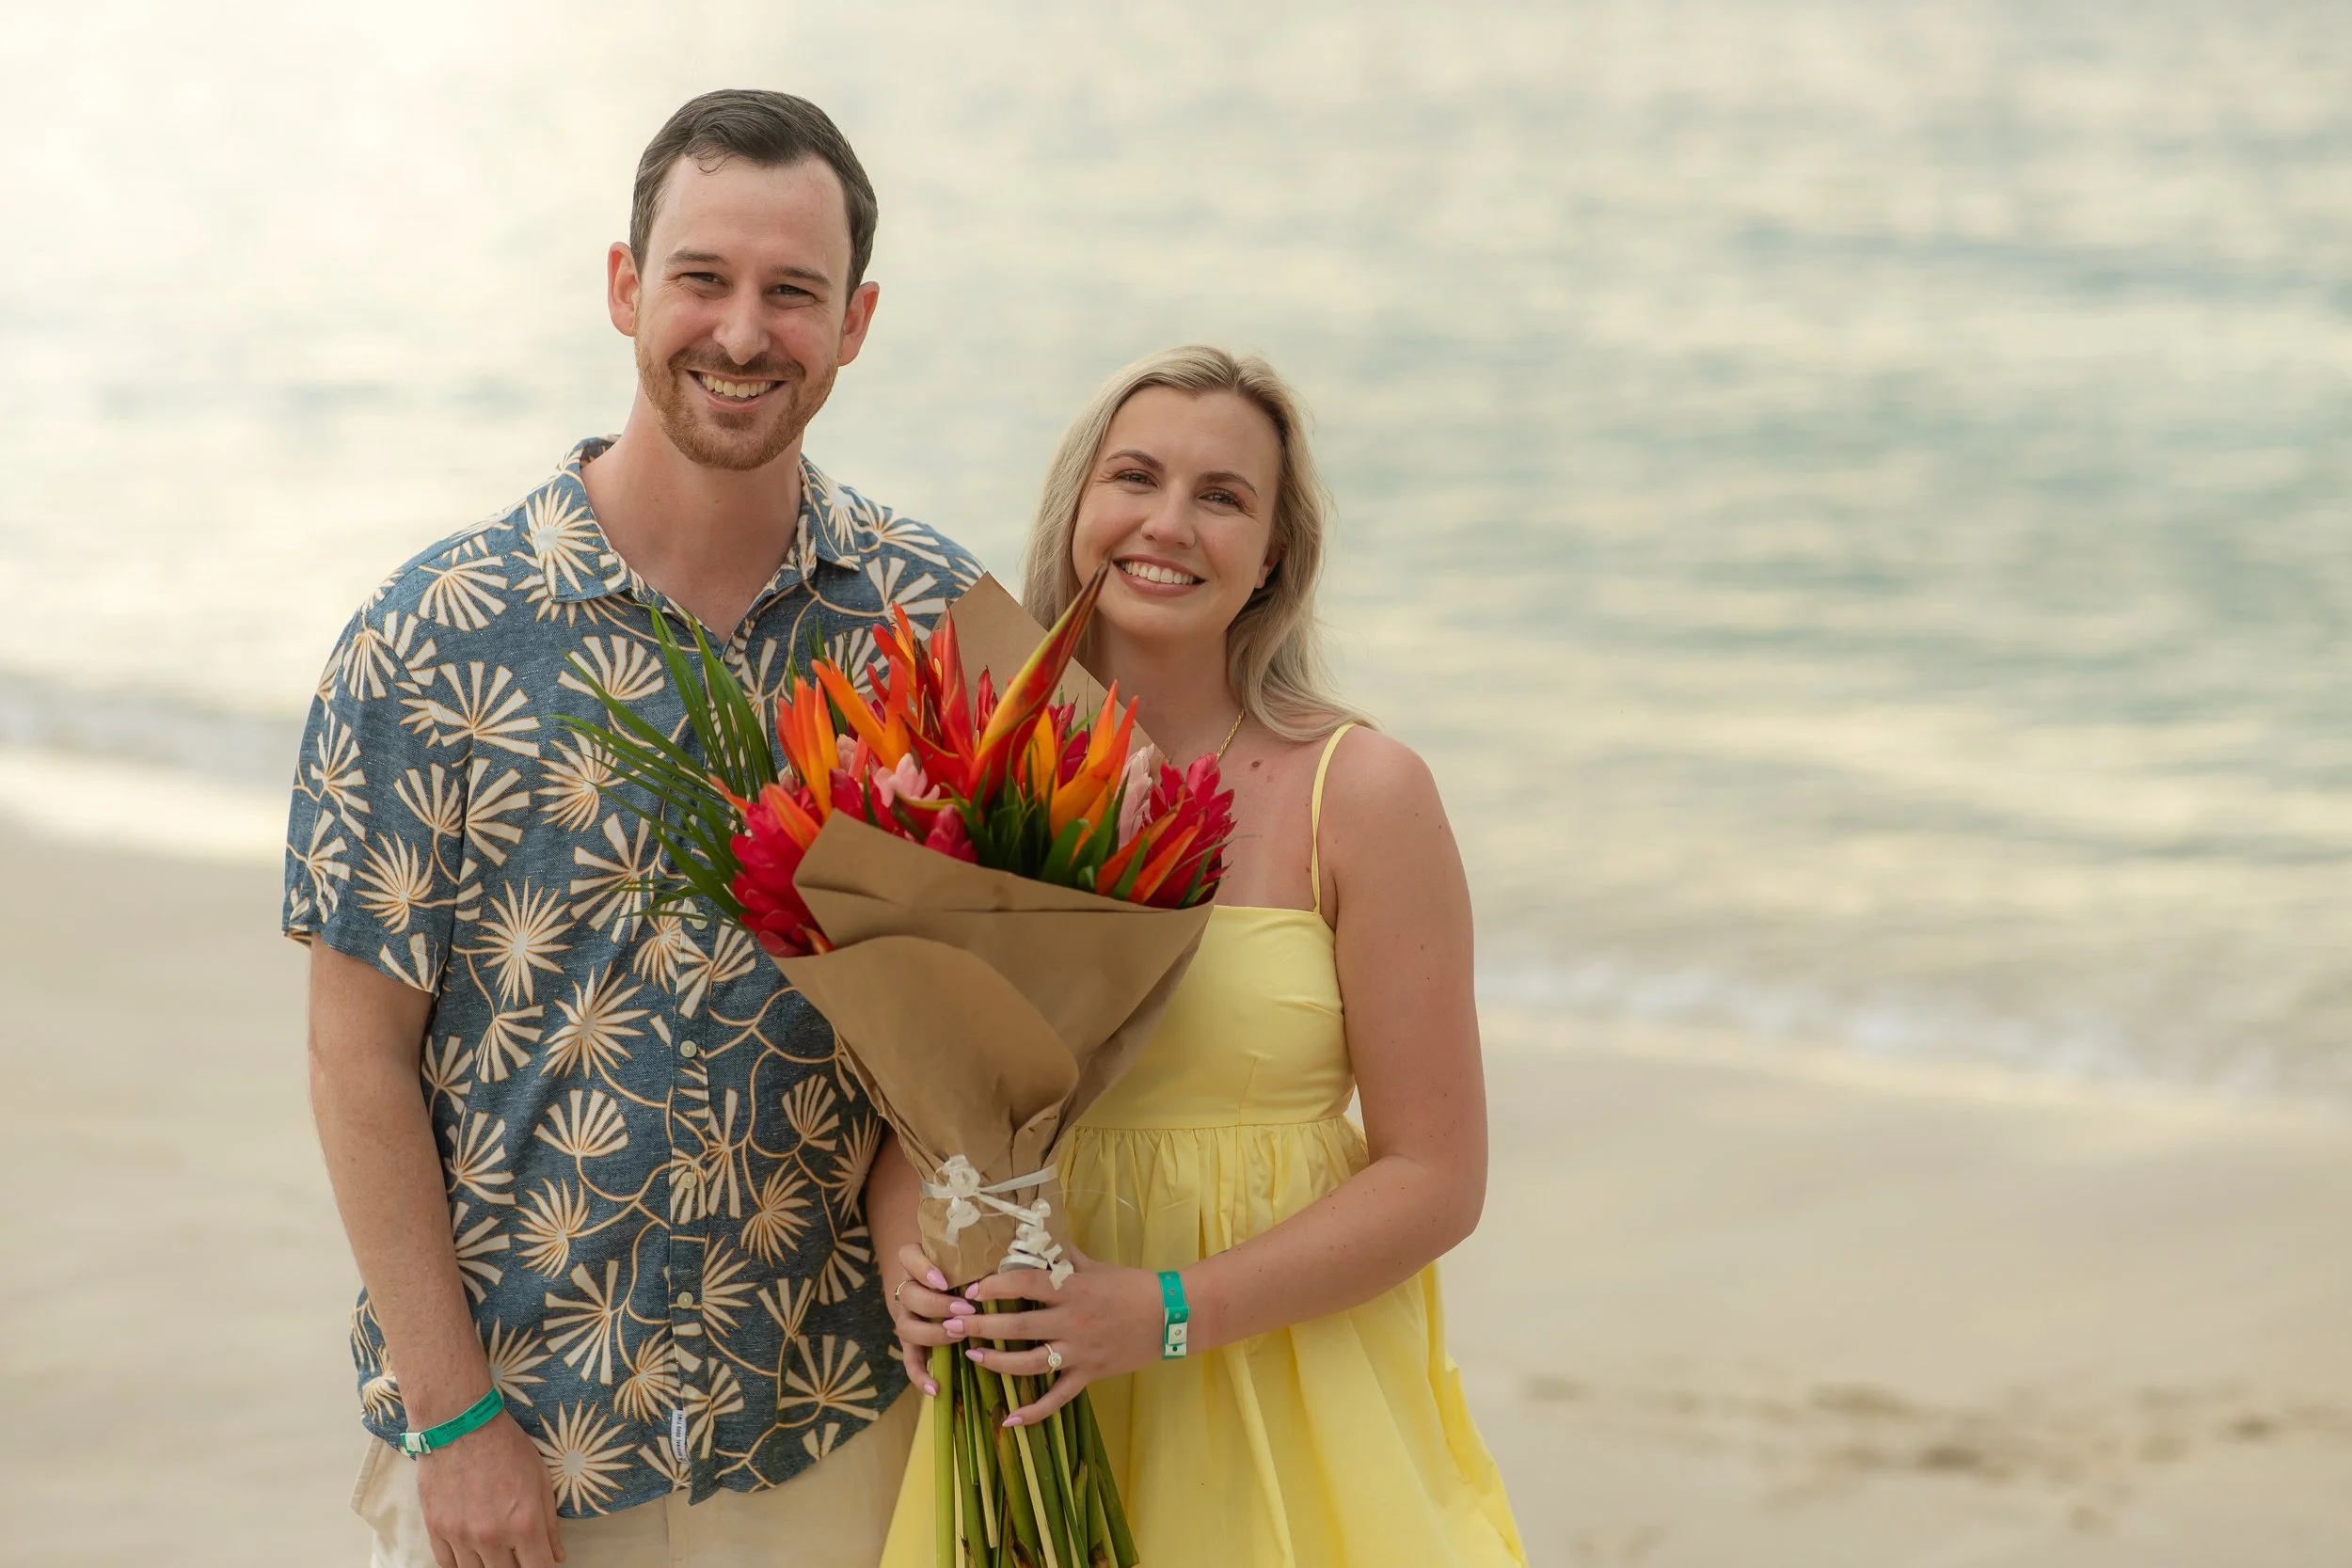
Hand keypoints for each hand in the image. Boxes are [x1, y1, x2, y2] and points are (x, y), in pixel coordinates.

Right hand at [415, 1411, 565, 1567]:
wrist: (459, 1424)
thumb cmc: (506, 1446)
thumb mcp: (541, 1479)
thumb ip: (549, 1523)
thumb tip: (557, 1557)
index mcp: (524, 1523)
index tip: (540, 1561)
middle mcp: (492, 1536)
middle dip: (516, 1564)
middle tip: (517, 1550)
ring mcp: (460, 1536)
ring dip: (489, 1564)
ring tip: (495, 1547)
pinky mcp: (436, 1530)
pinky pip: (448, 1565)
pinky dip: (462, 1562)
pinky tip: (471, 1551)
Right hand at [889, 1242, 978, 1395]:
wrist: (929, 1276)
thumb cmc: (955, 1263)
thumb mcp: (960, 1255)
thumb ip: (973, 1255)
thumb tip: (1008, 1260)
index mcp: (915, 1261)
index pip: (909, 1257)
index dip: (923, 1270)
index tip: (945, 1282)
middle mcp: (906, 1288)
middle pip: (909, 1295)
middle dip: (937, 1305)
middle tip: (965, 1310)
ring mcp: (906, 1316)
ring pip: (906, 1327)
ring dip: (933, 1334)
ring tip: (958, 1336)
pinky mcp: (910, 1342)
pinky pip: (910, 1360)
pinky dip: (920, 1375)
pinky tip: (936, 1388)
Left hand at [957, 1248, 1166, 1426]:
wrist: (1170, 1315)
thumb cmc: (1132, 1285)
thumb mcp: (1096, 1265)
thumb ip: (1064, 1256)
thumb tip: (1037, 1237)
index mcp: (1072, 1289)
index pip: (1025, 1283)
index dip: (995, 1287)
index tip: (971, 1291)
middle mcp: (1072, 1320)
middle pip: (1018, 1325)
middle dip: (981, 1326)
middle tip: (951, 1325)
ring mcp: (1080, 1351)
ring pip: (1030, 1362)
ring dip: (996, 1361)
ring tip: (971, 1356)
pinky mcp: (1089, 1375)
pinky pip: (1057, 1398)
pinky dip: (1034, 1412)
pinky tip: (1010, 1419)